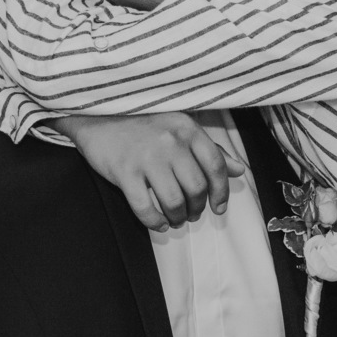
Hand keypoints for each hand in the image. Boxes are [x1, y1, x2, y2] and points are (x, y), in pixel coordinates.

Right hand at [51, 112, 246, 231]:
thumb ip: (210, 149)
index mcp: (186, 129)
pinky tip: (157, 222)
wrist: (97, 114)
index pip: (215, 165)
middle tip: (190, 213)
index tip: (218, 207)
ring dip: (177, 218)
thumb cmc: (142, 123)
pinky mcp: (124, 171)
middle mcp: (170, 142)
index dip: (221, 192)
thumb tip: (238, 169)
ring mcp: (146, 157)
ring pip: (173, 201)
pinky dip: (154, 222)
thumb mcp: (179, 128)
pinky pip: (145, 208)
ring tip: (174, 218)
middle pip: (196, 188)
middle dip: (196, 208)